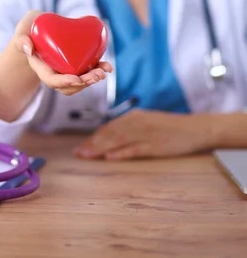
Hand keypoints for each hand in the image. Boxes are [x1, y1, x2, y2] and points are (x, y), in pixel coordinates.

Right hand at [15, 10, 112, 95]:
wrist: (40, 27)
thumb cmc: (30, 28)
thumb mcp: (23, 29)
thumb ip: (21, 37)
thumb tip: (29, 49)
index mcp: (41, 67)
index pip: (52, 80)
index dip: (64, 82)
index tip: (77, 78)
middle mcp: (54, 73)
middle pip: (69, 86)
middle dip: (84, 83)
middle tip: (97, 75)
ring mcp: (65, 70)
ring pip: (80, 82)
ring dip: (93, 79)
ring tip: (104, 70)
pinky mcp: (76, 64)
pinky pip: (87, 72)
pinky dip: (98, 70)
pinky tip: (107, 66)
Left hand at [73, 109, 215, 159]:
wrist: (195, 128)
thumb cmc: (171, 127)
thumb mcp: (148, 122)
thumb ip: (130, 128)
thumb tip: (110, 136)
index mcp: (135, 116)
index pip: (109, 127)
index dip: (94, 137)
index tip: (81, 146)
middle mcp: (138, 123)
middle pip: (110, 134)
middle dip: (93, 143)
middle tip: (78, 153)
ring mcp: (146, 134)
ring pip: (118, 141)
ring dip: (101, 148)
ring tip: (87, 155)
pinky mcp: (155, 145)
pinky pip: (134, 149)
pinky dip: (121, 153)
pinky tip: (110, 157)